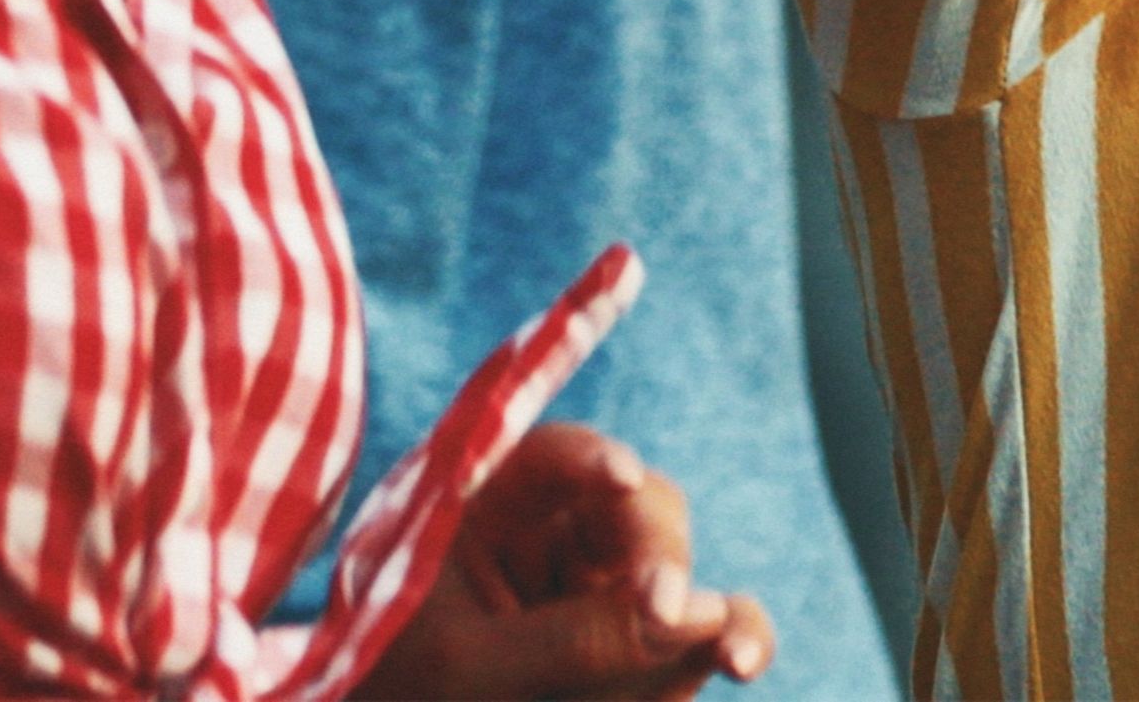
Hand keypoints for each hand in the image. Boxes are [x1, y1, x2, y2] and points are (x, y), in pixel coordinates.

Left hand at [358, 429, 775, 700]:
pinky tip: (741, 660)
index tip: (619, 480)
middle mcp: (557, 534)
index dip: (591, 459)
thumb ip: (571, 641)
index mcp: (489, 509)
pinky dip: (735, 637)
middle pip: (637, 510)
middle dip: (655, 559)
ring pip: (679, 572)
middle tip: (660, 610)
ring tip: (690, 658)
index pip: (551, 459)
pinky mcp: (645, 647)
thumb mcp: (466, 670)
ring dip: (688, 618)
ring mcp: (606, 591)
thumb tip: (688, 611)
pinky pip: (709, 628)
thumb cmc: (397, 694)